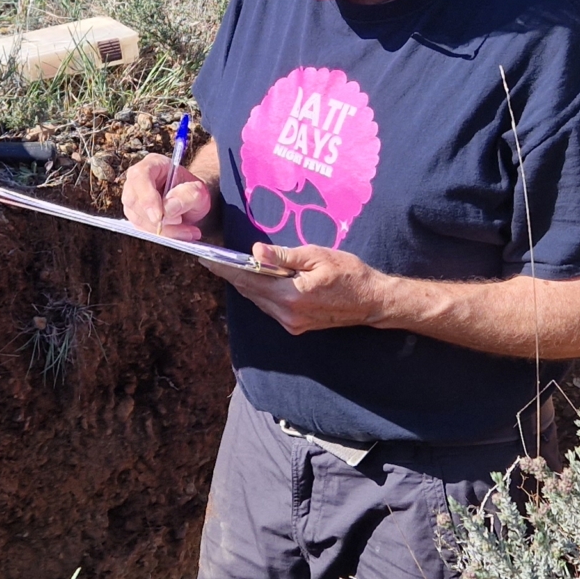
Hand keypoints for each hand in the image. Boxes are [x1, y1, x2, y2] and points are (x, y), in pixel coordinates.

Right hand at [122, 155, 214, 240]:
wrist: (191, 199)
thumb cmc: (192, 190)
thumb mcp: (199, 191)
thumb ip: (187, 195)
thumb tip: (168, 209)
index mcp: (152, 164)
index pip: (140, 176)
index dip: (146, 197)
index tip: (159, 217)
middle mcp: (137, 180)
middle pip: (133, 200)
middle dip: (155, 218)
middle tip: (180, 222)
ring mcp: (133, 198)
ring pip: (137, 218)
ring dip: (163, 229)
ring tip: (187, 230)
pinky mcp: (135, 215)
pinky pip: (142, 229)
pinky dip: (162, 235)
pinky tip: (180, 234)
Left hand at [217, 243, 386, 332]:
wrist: (373, 302)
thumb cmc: (349, 273)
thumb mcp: (318, 256)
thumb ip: (285, 255)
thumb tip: (255, 252)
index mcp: (291, 295)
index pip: (248, 279)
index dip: (225, 268)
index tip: (206, 259)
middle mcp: (287, 314)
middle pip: (249, 292)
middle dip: (231, 275)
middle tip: (212, 259)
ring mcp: (291, 323)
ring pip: (258, 301)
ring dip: (245, 284)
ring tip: (228, 267)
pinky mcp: (296, 326)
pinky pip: (270, 307)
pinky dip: (260, 292)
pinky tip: (256, 280)